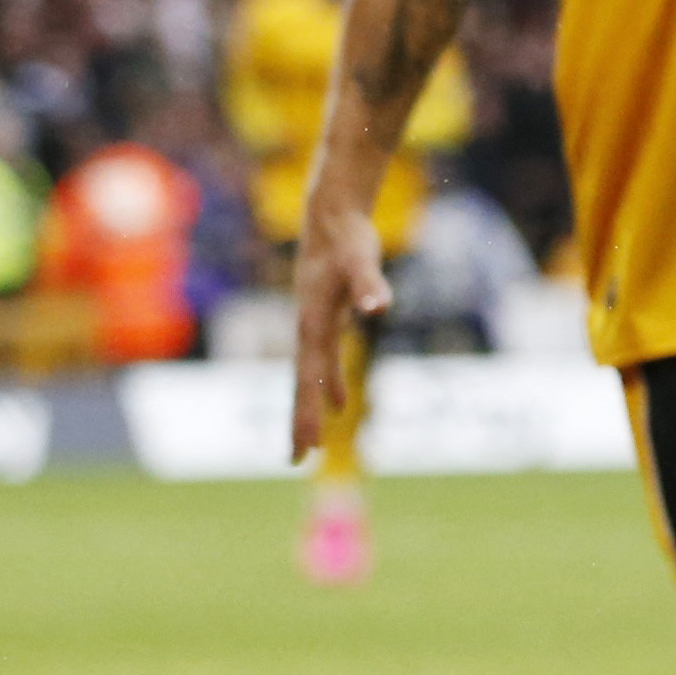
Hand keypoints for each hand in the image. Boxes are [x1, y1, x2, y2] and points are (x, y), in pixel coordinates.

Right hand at [287, 194, 392, 460]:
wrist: (332, 213)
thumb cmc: (348, 236)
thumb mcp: (361, 260)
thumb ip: (369, 284)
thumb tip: (378, 306)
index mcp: (312, 323)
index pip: (308, 378)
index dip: (307, 412)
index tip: (308, 446)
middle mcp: (308, 329)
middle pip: (301, 384)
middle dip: (300, 422)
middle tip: (297, 461)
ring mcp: (314, 325)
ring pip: (309, 376)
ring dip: (309, 409)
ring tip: (312, 444)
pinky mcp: (325, 318)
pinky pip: (323, 361)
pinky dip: (329, 383)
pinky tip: (339, 403)